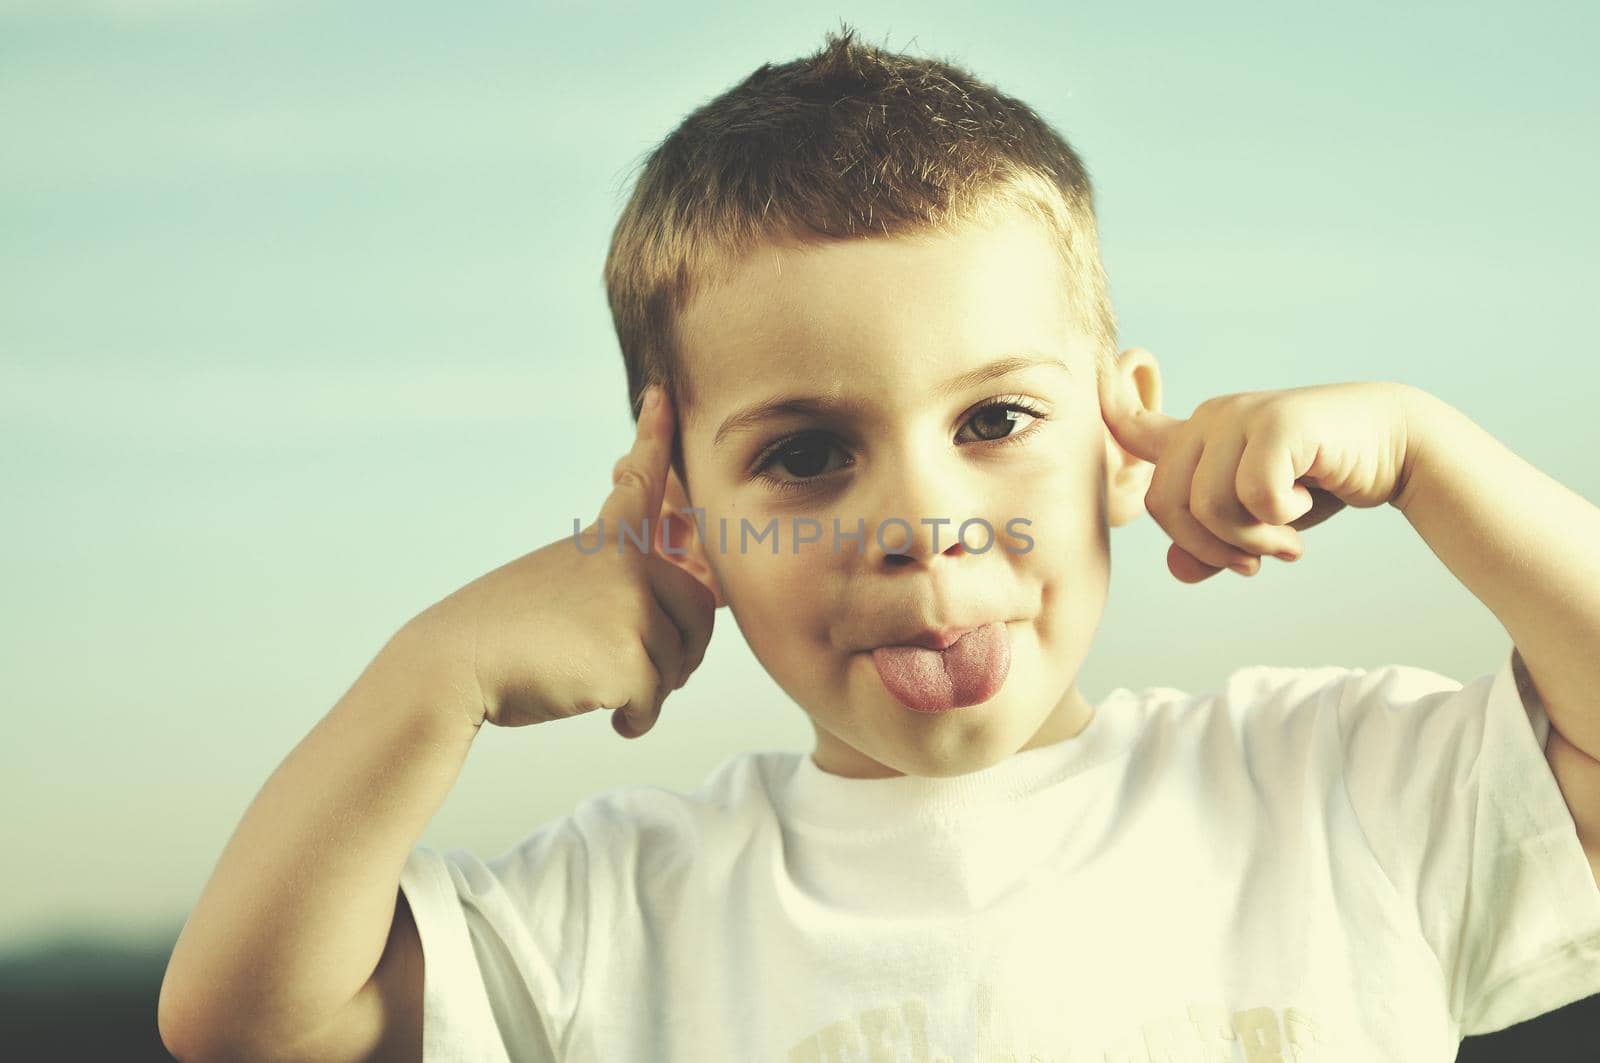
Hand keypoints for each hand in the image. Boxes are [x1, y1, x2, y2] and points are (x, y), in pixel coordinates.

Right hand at [413, 384, 715, 734]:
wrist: (453, 664)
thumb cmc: (506, 637)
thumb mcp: (562, 585)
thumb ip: (619, 582)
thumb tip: (690, 594)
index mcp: (605, 539)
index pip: (642, 481)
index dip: (655, 436)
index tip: (660, 394)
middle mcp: (626, 561)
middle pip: (700, 613)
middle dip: (678, 653)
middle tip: (632, 669)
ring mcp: (632, 604)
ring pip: (681, 662)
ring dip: (648, 690)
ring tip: (598, 685)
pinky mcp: (631, 655)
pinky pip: (658, 699)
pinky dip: (635, 719)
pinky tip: (608, 717)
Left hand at [1102, 380, 1414, 582]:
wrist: (1395, 449)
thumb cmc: (1320, 484)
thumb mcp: (1259, 523)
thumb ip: (1214, 547)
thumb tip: (1177, 570)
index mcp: (1195, 436)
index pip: (1131, 423)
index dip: (1106, 409)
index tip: (1095, 375)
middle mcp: (1209, 418)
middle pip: (1167, 505)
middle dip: (1210, 548)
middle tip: (1255, 563)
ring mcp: (1240, 415)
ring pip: (1207, 507)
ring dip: (1251, 543)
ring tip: (1288, 541)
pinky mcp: (1277, 422)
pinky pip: (1254, 497)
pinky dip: (1281, 521)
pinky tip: (1307, 507)